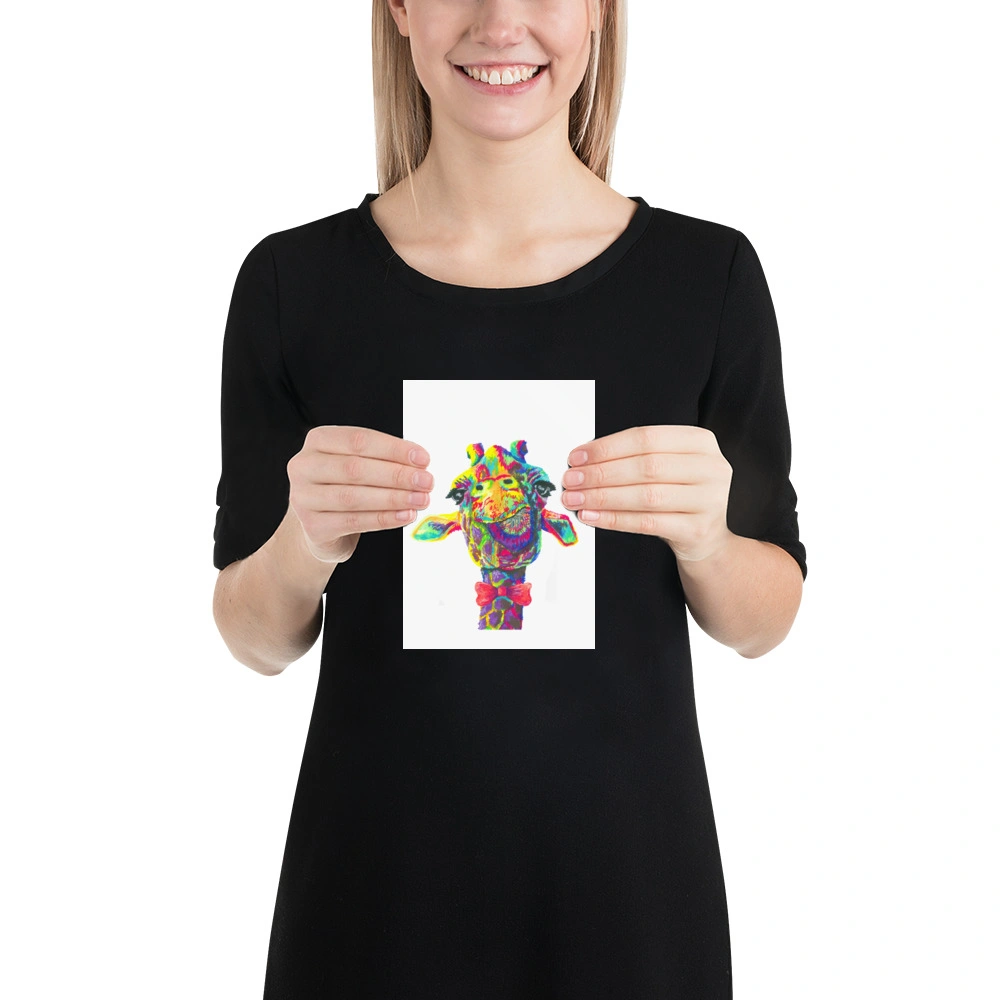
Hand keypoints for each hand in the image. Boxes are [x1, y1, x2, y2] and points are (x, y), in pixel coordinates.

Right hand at [286, 425, 433, 563]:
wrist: (321, 527)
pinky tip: (405, 515)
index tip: (422, 459)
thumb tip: (419, 465)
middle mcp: (304, 466)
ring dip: (394, 498)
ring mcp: (303, 497)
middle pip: (355, 468)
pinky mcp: (313, 526)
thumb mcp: (357, 465)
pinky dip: (384, 518)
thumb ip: (382, 460)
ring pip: (354, 497)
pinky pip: (354, 521)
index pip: (359, 440)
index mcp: (318, 441)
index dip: (393, 449)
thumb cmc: (343, 488)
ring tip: (420, 499)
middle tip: (425, 481)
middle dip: (397, 475)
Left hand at [561, 425, 734, 565]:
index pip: (646, 438)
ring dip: (603, 497)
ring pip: (646, 495)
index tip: (577, 457)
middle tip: (572, 480)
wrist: (706, 539)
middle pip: (646, 466)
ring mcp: (708, 499)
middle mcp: (710, 467)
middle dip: (601, 473)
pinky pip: (648, 522)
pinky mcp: (698, 529)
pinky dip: (615, 519)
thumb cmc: (679, 497)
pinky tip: (593, 517)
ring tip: (576, 500)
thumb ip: (634, 458)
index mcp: (699, 442)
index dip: (607, 447)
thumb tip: (584, 461)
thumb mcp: (667, 468)